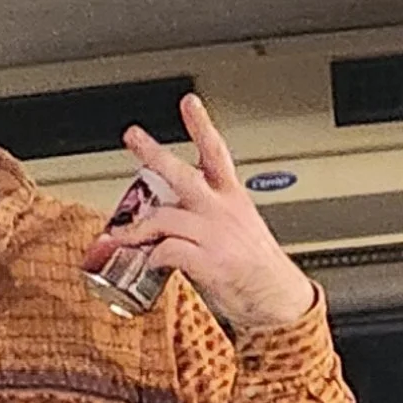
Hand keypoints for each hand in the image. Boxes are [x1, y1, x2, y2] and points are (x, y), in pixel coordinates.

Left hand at [83, 94, 317, 337]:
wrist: (277, 300)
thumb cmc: (255, 268)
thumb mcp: (237, 229)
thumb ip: (204, 217)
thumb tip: (169, 218)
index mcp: (232, 197)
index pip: (216, 152)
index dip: (201, 125)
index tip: (189, 102)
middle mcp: (222, 210)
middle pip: (182, 174)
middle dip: (154, 153)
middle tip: (134, 136)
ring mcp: (214, 235)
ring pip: (164, 216)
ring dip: (138, 228)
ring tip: (125, 236)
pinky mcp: (208, 262)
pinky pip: (168, 251)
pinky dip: (153, 256)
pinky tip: (151, 262)